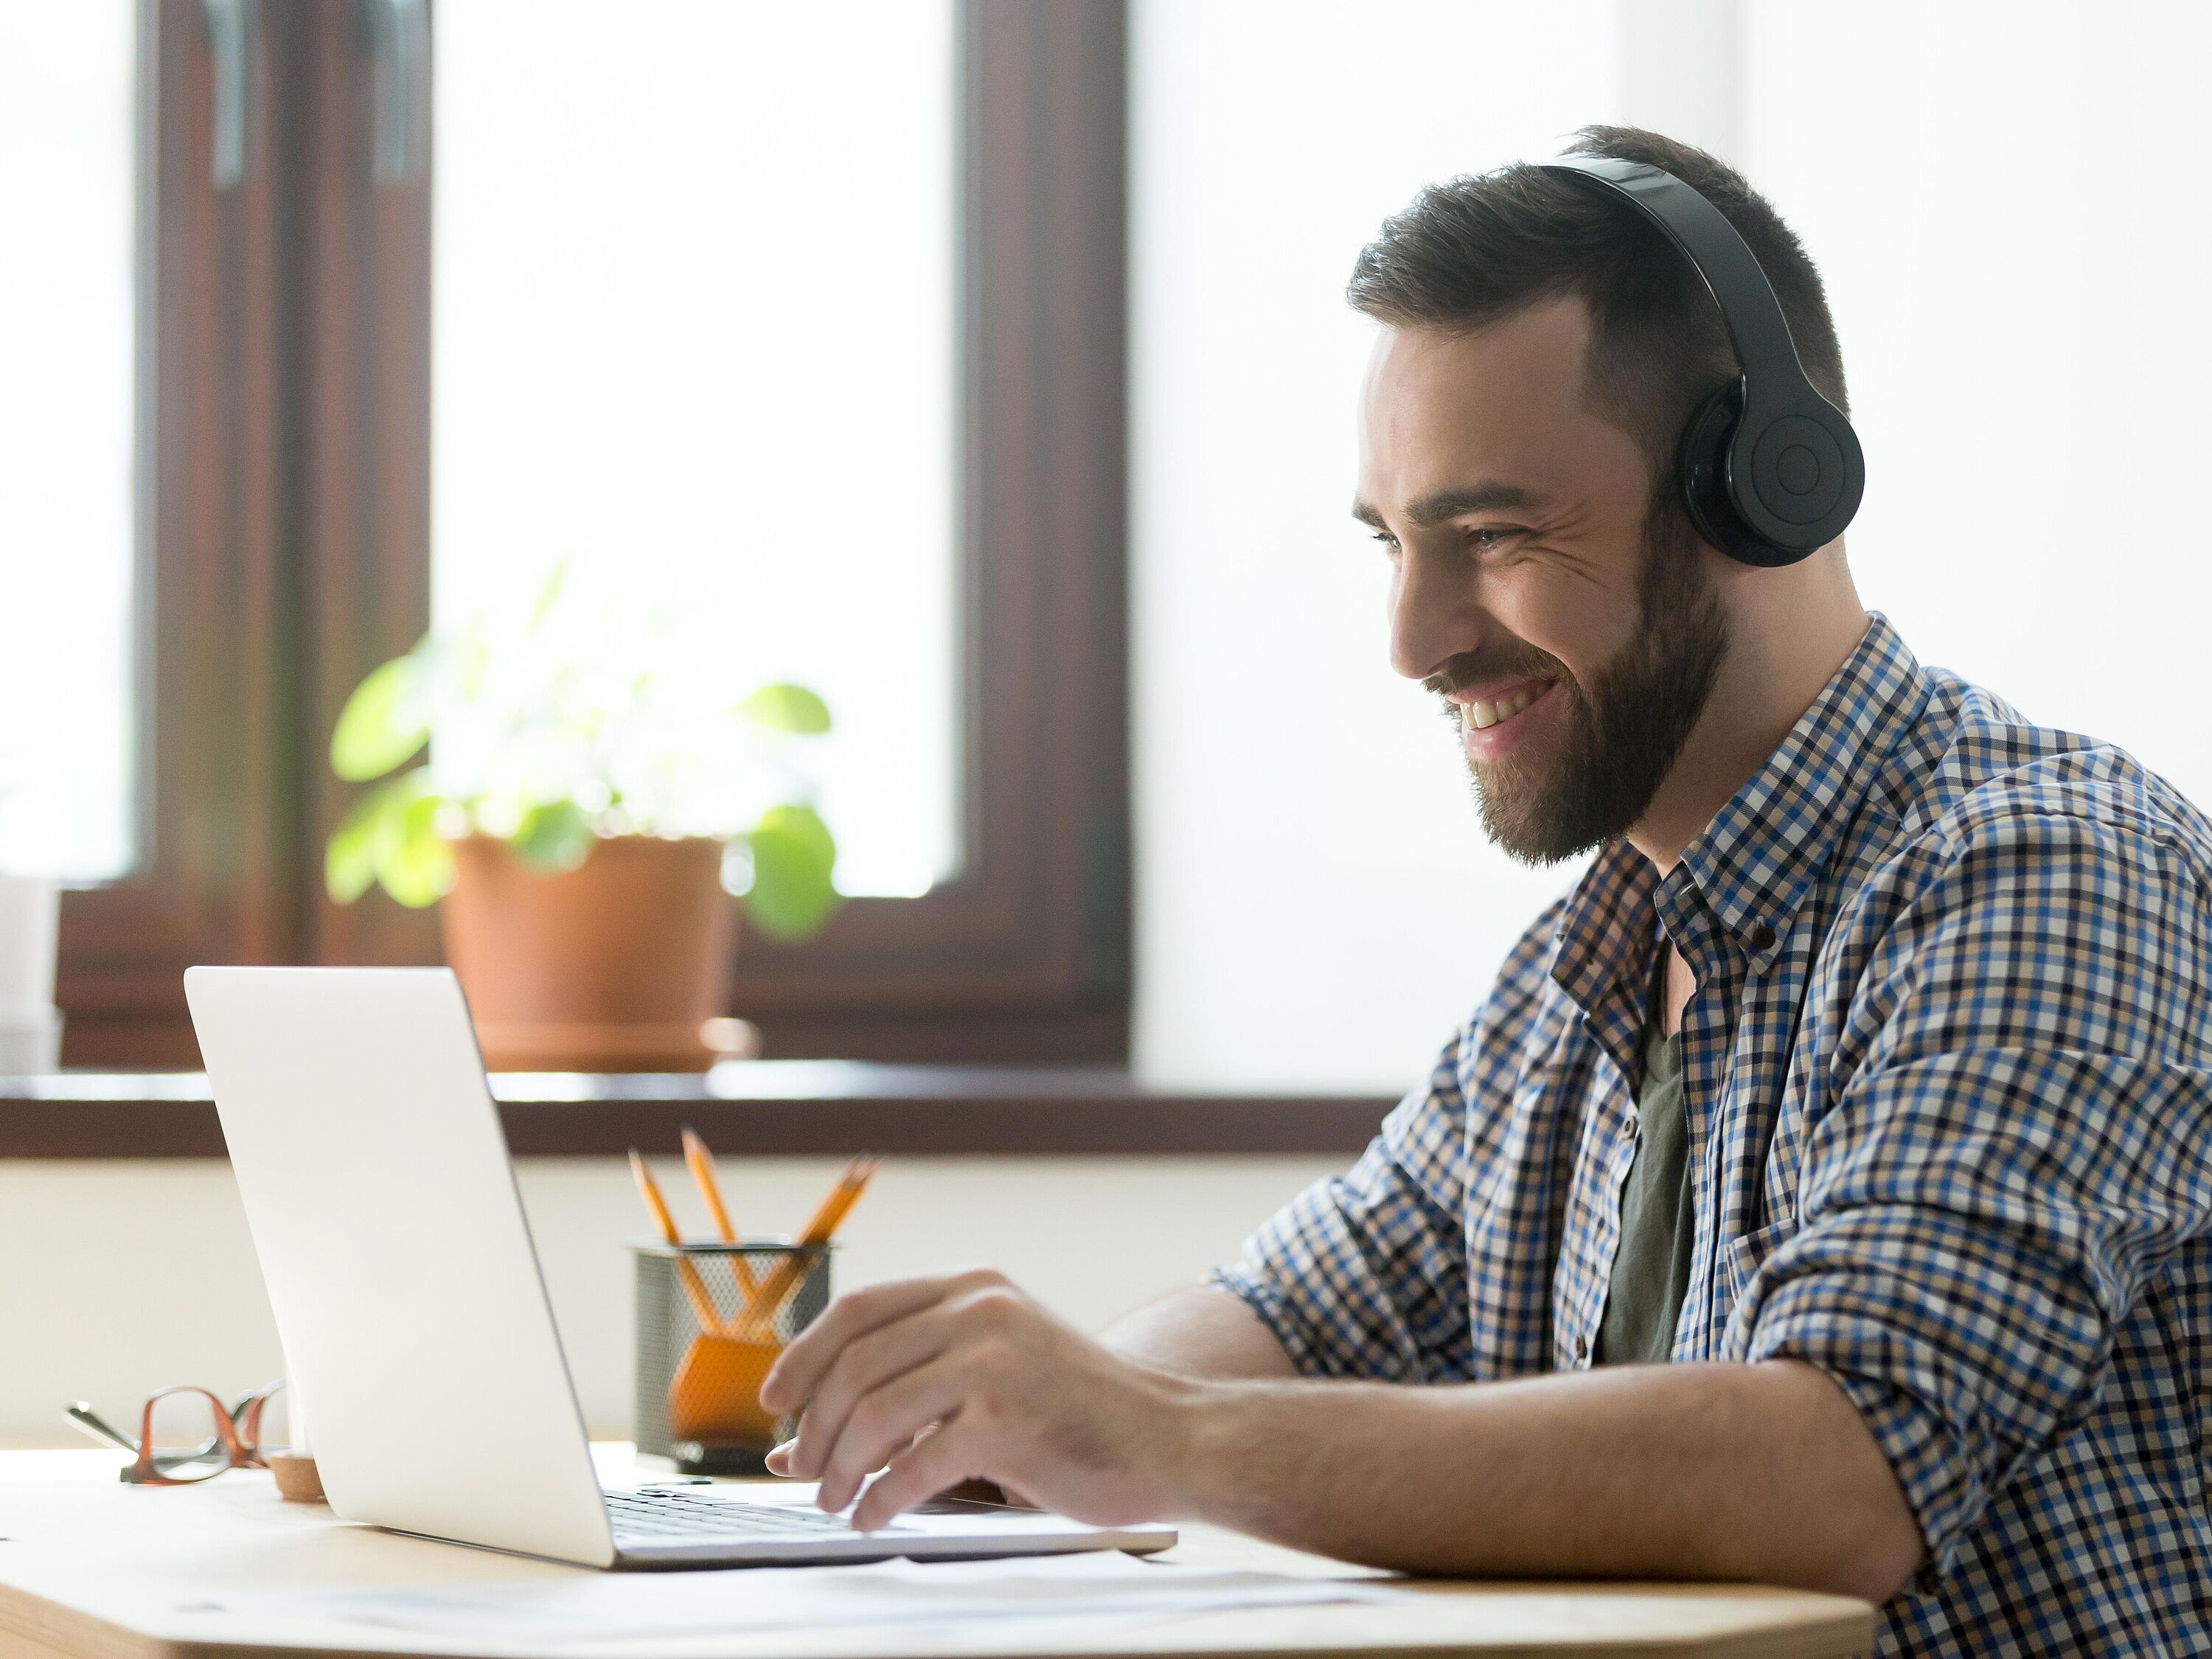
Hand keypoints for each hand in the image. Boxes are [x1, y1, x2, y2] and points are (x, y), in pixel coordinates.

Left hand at [757, 1269, 1199, 1531]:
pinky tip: (874, 1517)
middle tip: (803, 1470)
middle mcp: (981, 1311)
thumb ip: (911, 1387)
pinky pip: (912, 1466)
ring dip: (840, 1468)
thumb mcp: (997, 1370)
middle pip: (856, 1364)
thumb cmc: (1080, 1411)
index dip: (805, 1354)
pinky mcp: (1005, 1421)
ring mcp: (994, 1363)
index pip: (860, 1310)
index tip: (777, 1399)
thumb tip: (800, 1440)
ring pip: (875, 1415)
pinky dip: (880, 1499)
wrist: (1170, 1437)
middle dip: (816, 1426)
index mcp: (975, 1288)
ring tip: (836, 1500)